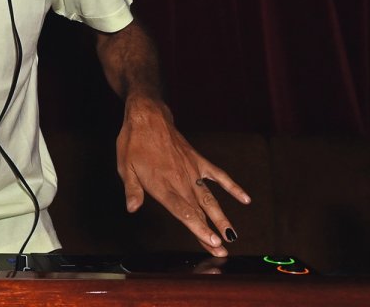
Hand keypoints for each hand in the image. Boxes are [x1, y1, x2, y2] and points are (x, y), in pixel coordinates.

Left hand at [116, 94, 250, 256]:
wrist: (148, 116)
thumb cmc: (133, 142)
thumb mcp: (124, 166)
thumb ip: (132, 189)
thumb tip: (132, 208)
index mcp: (163, 185)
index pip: (183, 213)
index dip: (198, 229)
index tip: (212, 243)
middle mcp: (181, 181)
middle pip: (198, 212)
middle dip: (211, 233)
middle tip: (223, 252)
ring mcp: (192, 171)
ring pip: (210, 199)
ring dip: (222, 218)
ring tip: (233, 236)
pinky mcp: (198, 161)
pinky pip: (219, 175)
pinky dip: (232, 187)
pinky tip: (245, 199)